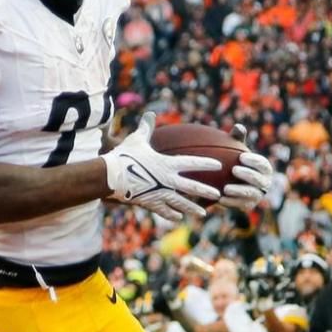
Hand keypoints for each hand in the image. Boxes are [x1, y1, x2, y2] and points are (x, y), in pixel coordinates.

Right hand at [100, 112, 220, 225]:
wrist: (111, 176)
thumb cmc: (125, 156)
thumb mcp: (137, 140)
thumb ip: (146, 128)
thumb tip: (150, 114)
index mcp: (167, 164)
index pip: (192, 163)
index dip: (206, 163)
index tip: (219, 165)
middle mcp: (168, 181)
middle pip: (192, 188)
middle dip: (206, 191)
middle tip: (219, 195)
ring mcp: (160, 194)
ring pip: (181, 204)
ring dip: (193, 208)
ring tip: (203, 212)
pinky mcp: (150, 204)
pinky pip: (164, 211)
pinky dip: (171, 215)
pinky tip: (178, 218)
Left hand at [220, 126, 272, 210]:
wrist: (230, 181)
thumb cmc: (234, 160)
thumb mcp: (236, 149)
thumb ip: (238, 139)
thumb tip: (238, 127)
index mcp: (265, 169)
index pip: (263, 164)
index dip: (254, 161)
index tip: (241, 157)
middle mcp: (264, 183)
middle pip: (258, 180)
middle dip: (248, 175)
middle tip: (234, 170)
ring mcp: (257, 196)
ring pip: (250, 194)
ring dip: (238, 191)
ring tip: (226, 188)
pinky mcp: (247, 206)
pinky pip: (240, 205)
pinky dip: (231, 202)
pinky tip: (219, 198)